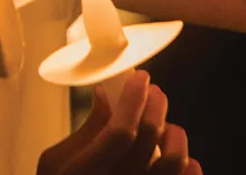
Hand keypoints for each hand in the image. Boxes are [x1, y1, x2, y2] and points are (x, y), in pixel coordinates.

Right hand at [38, 71, 200, 174]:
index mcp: (85, 172)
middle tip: (153, 92)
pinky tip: (181, 157)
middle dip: (155, 105)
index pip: (120, 130)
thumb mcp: (56, 161)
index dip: (133, 99)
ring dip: (173, 134)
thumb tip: (104, 95)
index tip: (139, 79)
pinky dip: (189, 166)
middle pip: (149, 137)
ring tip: (165, 127)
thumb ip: (84, 130)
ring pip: (175, 160)